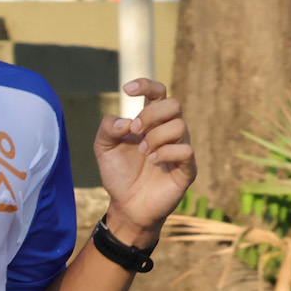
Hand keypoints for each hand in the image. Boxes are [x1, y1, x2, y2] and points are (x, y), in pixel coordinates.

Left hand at [94, 78, 195, 243]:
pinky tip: (153, 161)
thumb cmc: (118, 174)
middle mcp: (168, 132)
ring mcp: (179, 149)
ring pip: (180, 126)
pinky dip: (166, 153)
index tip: (127, 90)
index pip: (158, 93)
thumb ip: (107, 128)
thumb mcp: (103, 148)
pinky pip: (186, 150)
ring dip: (156, 137)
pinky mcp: (187, 169)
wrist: (127, 205)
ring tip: (144, 153)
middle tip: (135, 131)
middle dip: (151, 114)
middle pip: (173, 104)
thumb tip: (125, 121)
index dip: (146, 85)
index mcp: (150, 122)